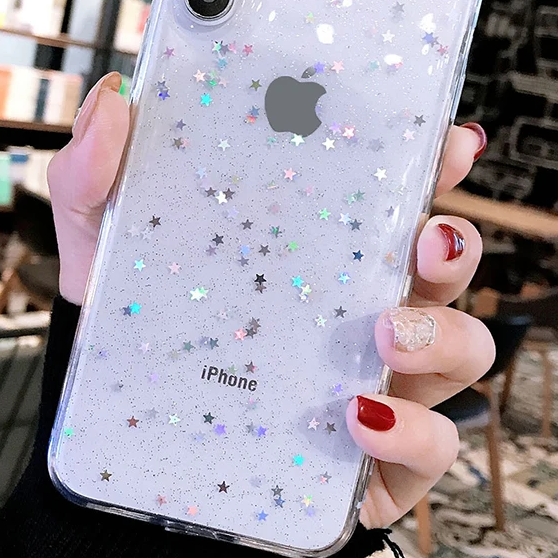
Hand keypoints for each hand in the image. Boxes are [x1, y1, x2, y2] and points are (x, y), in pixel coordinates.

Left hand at [48, 72, 492, 529]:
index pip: (393, 199)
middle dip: (454, 245)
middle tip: (423, 238)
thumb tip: (113, 100)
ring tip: (385, 333)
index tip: (449, 140)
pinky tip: (357, 418)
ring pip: (462, 350)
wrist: (126, 438)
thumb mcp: (105, 248)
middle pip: (445, 267)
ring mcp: (375, 383)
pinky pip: (430, 445)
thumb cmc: (132, 332)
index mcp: (316, 252)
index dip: (435, 166)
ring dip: (444, 335)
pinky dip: (410, 431)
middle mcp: (359, 310)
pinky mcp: (373, 457)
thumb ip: (95, 176)